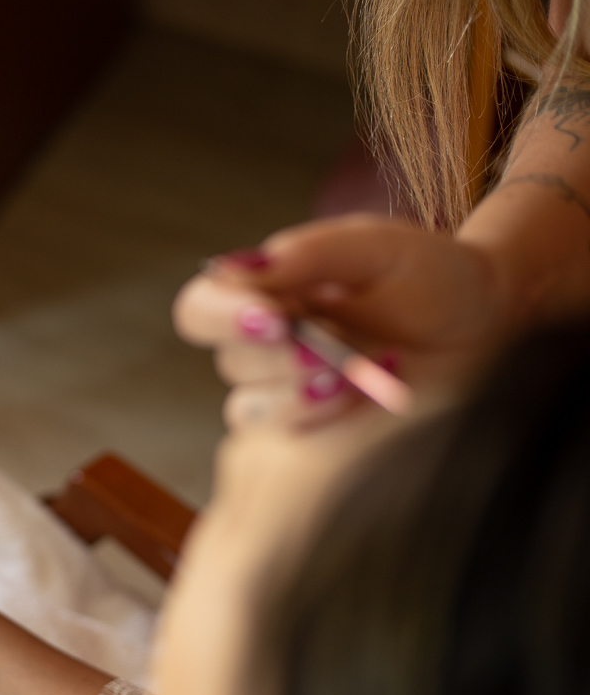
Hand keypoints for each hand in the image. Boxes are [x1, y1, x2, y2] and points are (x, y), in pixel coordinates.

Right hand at [174, 214, 503, 428]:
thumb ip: (307, 254)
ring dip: (305, 397)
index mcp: (266, 295)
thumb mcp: (374, 248)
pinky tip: (372, 405)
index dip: (222, 317)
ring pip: (254, 411)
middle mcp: (266, 348)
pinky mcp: (316, 441)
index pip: (202, 310)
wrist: (492, 326)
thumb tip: (233, 268)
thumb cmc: (432, 277)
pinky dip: (328, 426)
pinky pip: (290, 447)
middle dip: (282, 361)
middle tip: (337, 356)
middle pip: (231, 363)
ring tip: (365, 378)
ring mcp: (288, 397)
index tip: (271, 319)